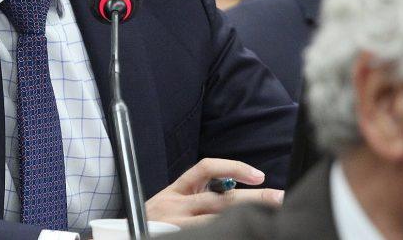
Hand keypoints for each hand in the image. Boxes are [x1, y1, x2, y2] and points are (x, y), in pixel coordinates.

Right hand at [145, 158, 283, 227]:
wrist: (124, 237)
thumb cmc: (155, 221)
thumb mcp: (172, 202)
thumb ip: (198, 195)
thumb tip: (234, 192)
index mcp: (177, 190)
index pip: (206, 168)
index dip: (233, 168)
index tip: (257, 176)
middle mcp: (176, 204)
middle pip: (220, 198)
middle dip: (253, 198)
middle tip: (278, 198)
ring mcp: (177, 224)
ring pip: (216, 219)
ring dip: (244, 218)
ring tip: (268, 218)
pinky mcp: (176, 236)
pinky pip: (206, 233)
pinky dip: (225, 233)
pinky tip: (242, 233)